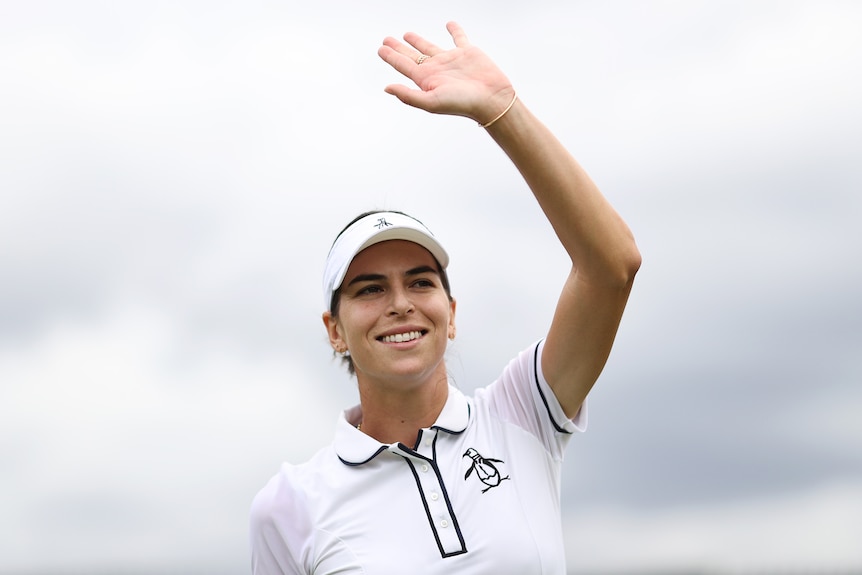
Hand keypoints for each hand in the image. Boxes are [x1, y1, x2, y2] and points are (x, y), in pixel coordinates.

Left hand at [377, 21, 515, 124]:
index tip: (380, 49)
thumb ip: (408, 96)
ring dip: (418, 40)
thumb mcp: (431, 101)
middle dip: (399, 48)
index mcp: (426, 80)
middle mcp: (436, 69)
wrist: (491, 99)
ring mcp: (451, 60)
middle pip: (412, 55)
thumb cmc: (462, 103)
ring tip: (406, 34)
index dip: (391, 57)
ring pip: (429, 46)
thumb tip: (386, 88)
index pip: (403, 65)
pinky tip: (449, 24)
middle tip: (386, 40)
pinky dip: (454, 30)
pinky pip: (459, 38)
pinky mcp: (467, 52)